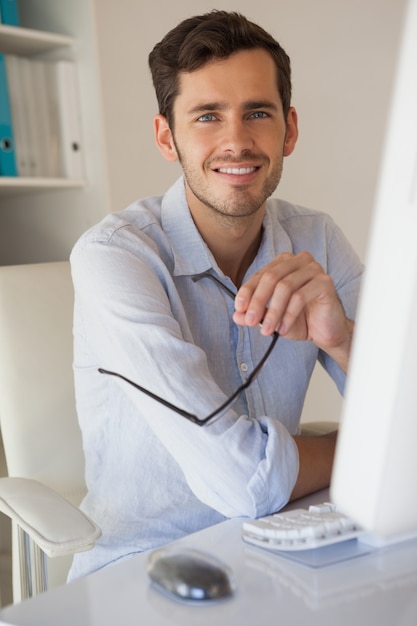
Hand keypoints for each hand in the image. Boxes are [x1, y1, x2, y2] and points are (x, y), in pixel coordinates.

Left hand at [233, 252, 352, 369]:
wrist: (326, 331)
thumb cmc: (301, 319)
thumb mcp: (272, 318)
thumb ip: (255, 315)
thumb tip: (236, 315)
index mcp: (283, 263)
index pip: (260, 274)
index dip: (247, 291)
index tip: (239, 308)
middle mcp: (299, 261)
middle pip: (271, 277)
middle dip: (258, 301)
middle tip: (250, 321)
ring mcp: (314, 269)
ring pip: (285, 287)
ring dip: (273, 311)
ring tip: (268, 330)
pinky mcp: (325, 282)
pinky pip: (300, 297)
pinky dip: (288, 315)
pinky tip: (283, 329)